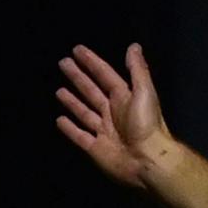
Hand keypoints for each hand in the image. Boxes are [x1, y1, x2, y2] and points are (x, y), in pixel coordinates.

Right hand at [55, 43, 181, 192]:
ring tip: (59, 90)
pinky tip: (59, 120)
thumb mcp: (144, 92)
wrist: (148, 161)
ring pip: (84, 112)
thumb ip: (137, 70)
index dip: (92, 62)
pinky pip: (79, 136)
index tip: (77, 50)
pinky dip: (70, 128)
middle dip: (78, 77)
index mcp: (124, 97)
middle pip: (91, 91)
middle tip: (63, 64)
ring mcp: (103, 131)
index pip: (105, 75)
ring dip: (72, 101)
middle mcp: (113, 112)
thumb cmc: (147, 125)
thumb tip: (133, 46)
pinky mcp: (96, 148)